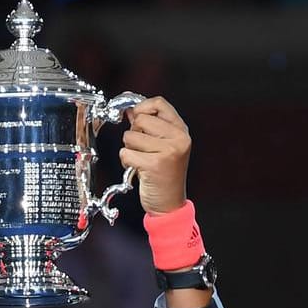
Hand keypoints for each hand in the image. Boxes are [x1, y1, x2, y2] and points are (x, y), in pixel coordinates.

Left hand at [117, 96, 190, 215]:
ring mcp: (167, 151)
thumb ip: (150, 127)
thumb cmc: (165, 177)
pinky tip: (136, 168)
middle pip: (141, 119)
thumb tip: (132, 111)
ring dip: (129, 149)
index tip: (134, 116)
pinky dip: (126, 161)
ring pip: (130, 136)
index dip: (141, 108)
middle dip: (133, 133)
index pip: (158, 103)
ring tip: (140, 159)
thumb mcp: (163, 146)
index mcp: (180, 131)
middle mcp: (177, 138)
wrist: (169, 204)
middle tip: (141, 148)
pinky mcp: (154, 164)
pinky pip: (126, 153)